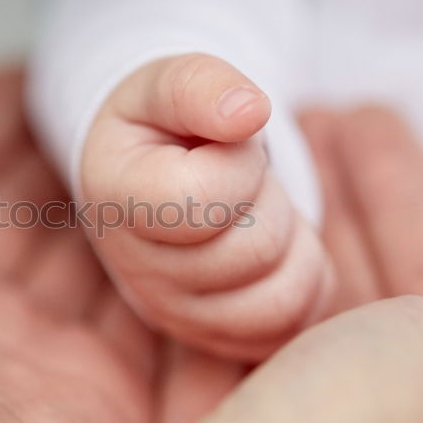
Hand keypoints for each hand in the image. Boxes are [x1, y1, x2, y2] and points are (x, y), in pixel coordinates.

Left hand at [0, 71, 159, 422]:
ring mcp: (24, 354)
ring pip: (94, 264)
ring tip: (181, 151)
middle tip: (131, 105)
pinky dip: (176, 284)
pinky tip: (201, 229)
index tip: (44, 71)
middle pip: (31, 209)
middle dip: (75, 155)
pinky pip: (150, 334)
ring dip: (134, 210)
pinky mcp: (91, 402)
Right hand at [0, 108, 422, 422]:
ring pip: (294, 307)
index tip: (371, 128)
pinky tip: (219, 213)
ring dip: (286, 222)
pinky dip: (227, 272)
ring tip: (267, 141)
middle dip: (349, 196)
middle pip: (373, 293)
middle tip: (316, 109)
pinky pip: (226, 337)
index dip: (418, 207)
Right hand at [81, 53, 332, 359]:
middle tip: (244, 180)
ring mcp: (174, 314)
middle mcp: (135, 272)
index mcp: (117, 198)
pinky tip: (276, 246)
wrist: (149, 173)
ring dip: (293, 244)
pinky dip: (305, 280)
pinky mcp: (213, 338)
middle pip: (256, 249)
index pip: (210, 198)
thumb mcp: (169, 83)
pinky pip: (292, 323)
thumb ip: (201, 85)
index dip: (242, 161)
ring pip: (280, 300)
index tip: (224, 145)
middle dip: (270, 200)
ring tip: (258, 213)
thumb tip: (249, 112)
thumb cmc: (165, 125)